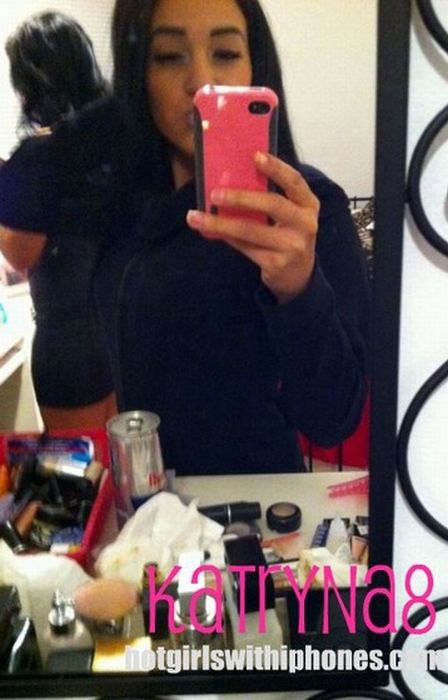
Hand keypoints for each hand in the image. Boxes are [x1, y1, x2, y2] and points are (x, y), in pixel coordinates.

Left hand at [186, 152, 319, 303]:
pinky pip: (244, 247)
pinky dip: (225, 236)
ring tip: (196, 216)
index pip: (295, 181)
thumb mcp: (289, 215)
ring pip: (251, 230)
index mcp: (308, 205)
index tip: (255, 155)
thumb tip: (229, 179)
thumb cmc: (288, 235)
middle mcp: (305, 225)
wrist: (298, 275)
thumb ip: (269, 198)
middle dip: (241, 198)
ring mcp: (291, 246)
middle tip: (214, 194)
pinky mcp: (276, 264)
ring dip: (220, 222)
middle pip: (272, 205)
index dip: (276, 168)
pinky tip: (208, 230)